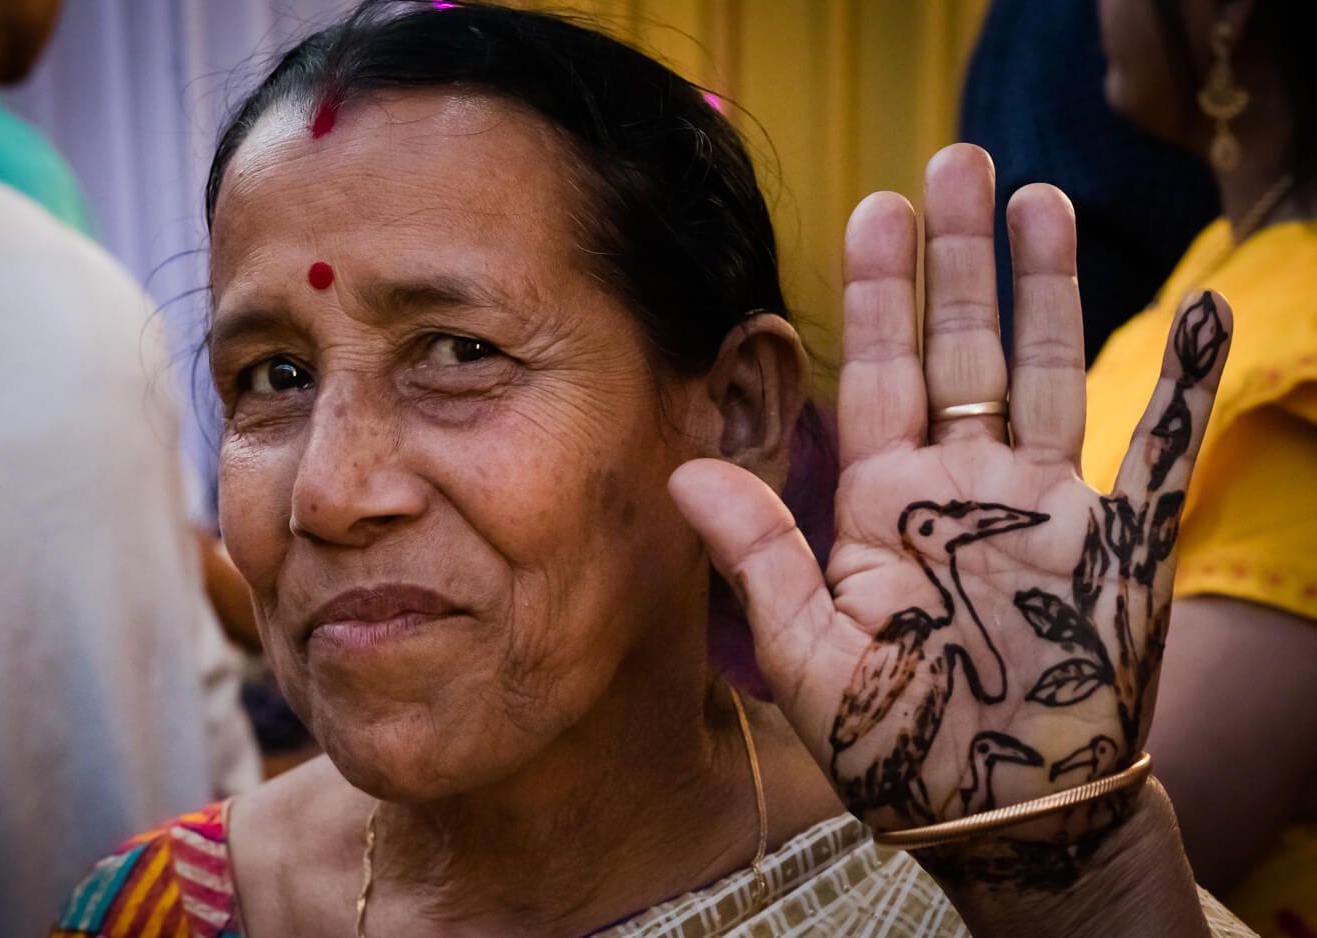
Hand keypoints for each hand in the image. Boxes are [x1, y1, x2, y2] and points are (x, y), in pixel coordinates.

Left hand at [670, 145, 1231, 887]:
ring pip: (1042, 371)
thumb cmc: (898, 744)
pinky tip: (1205, 316)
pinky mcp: (1117, 540)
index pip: (878, 374)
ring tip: (1037, 199)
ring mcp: (1043, 506)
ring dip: (1044, 287)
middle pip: (959, 349)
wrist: (1001, 810)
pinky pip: (1159, 449)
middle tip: (953, 163)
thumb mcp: (810, 654)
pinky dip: (1185, 386)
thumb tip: (682, 471)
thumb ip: (759, 557)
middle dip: (955, 259)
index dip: (878, 292)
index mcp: (881, 507)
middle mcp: (960, 489)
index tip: (873, 209)